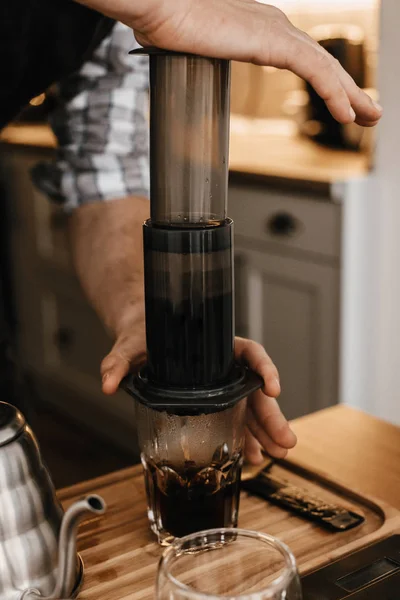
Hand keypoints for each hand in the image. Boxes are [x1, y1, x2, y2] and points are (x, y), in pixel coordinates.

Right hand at [76, 0, 381, 126]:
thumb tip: (191, 71)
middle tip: (367, 112)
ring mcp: (275, 31)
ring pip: (326, 67)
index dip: (325, 80)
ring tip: (369, 118)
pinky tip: (346, 114)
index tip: (338, 101)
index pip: (304, 57)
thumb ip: (204, 58)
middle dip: (349, 89)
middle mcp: (274, 25)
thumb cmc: (166, 24)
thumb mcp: (194, 49)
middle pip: (322, 61)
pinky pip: (315, 71)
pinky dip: (333, 94)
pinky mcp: (272, 41)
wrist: (157, 5)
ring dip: (351, 95)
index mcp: (260, 27)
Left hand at [101, 332, 295, 462]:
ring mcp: (220, 386)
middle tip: (285, 442)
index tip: (273, 388)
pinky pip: (235, 420)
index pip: (249, 352)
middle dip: (271, 417)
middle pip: (254, 390)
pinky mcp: (212, 402)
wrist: (140, 338)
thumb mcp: (131, 345)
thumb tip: (107, 383)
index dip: (264, 369)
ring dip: (264, 432)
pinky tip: (252, 456)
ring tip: (277, 455)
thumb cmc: (142, 335)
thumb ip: (120, 361)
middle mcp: (223, 367)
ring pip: (249, 408)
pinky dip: (244, 438)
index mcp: (213, 346)